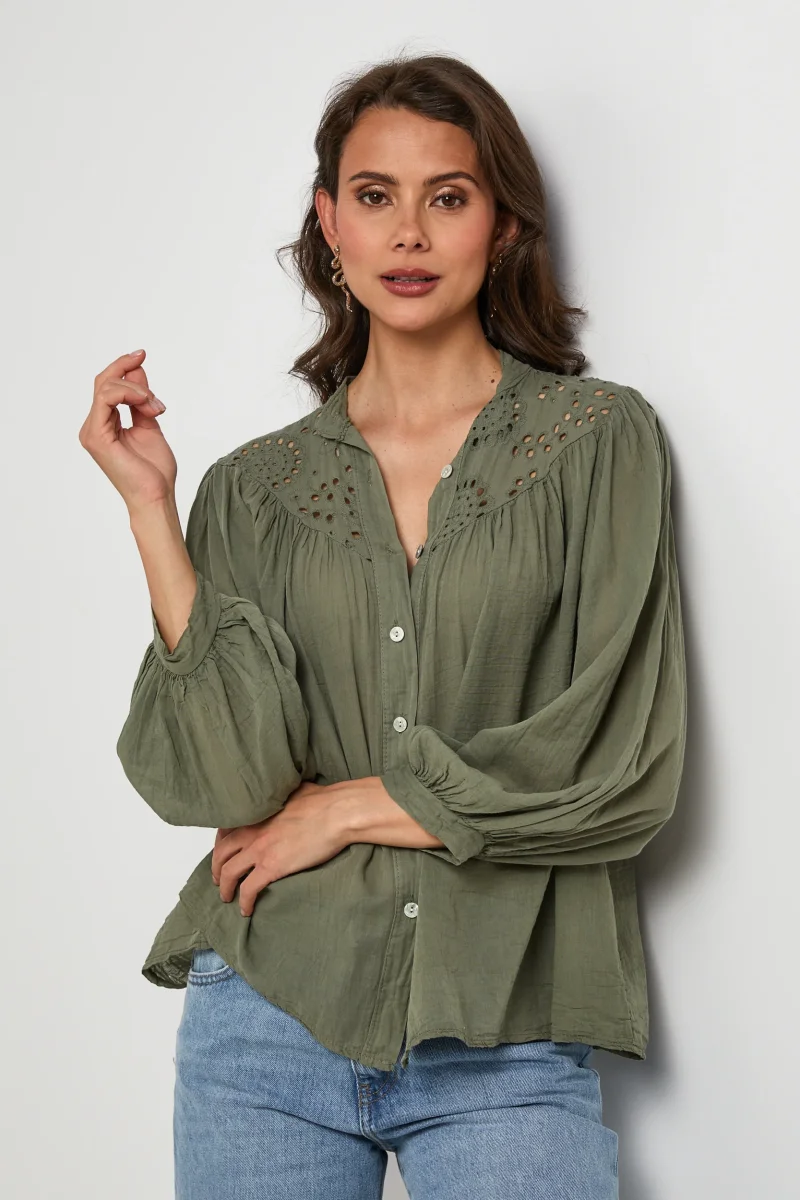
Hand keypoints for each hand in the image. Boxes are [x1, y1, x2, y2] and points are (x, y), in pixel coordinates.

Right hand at [78, 348, 177, 513]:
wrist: (156, 496)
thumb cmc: (154, 471)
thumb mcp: (150, 425)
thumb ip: (141, 401)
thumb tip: (138, 372)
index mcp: (104, 424)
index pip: (108, 386)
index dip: (124, 367)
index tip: (141, 354)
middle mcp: (94, 426)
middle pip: (103, 382)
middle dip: (127, 369)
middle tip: (144, 361)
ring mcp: (92, 431)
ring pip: (105, 387)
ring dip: (136, 388)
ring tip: (154, 405)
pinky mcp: (97, 436)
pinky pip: (106, 399)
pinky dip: (128, 393)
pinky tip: (145, 404)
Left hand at [210, 781, 350, 916]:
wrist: (337, 814)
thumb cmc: (324, 800)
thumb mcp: (295, 790)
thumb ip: (283, 796)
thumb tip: (287, 795)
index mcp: (257, 813)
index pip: (226, 829)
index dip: (220, 844)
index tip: (223, 853)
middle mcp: (252, 830)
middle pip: (221, 853)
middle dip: (217, 868)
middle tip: (220, 879)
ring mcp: (259, 849)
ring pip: (228, 872)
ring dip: (225, 887)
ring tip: (227, 897)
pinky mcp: (271, 867)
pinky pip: (248, 889)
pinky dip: (243, 902)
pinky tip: (245, 910)